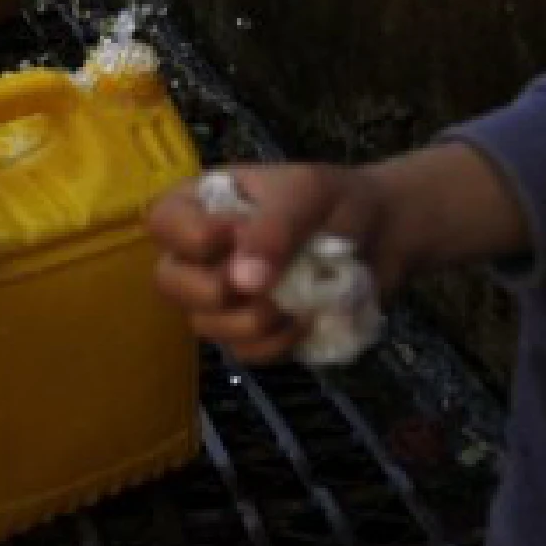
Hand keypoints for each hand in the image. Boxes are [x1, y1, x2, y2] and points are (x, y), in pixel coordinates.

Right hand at [146, 145, 527, 364]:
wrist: (384, 237)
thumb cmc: (338, 201)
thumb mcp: (308, 193)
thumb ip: (273, 228)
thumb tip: (242, 280)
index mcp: (202, 203)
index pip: (161, 222)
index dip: (192, 237)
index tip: (236, 233)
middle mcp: (201, 251)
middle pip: (169, 282)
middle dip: (216, 290)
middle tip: (261, 282)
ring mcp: (222, 297)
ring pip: (205, 326)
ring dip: (254, 320)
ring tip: (296, 299)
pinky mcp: (250, 333)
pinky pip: (243, 353)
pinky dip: (277, 343)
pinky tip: (304, 320)